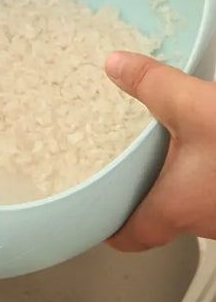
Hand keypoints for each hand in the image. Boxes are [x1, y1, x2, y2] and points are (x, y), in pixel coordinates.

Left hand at [105, 51, 215, 250]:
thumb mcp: (193, 105)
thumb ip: (151, 84)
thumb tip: (117, 65)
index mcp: (176, 207)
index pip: (130, 236)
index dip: (109, 229)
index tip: (97, 220)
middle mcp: (205, 221)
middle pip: (161, 218)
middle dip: (143, 193)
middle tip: (123, 171)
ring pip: (194, 204)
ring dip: (179, 180)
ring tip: (163, 151)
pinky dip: (207, 171)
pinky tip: (210, 146)